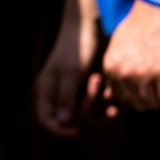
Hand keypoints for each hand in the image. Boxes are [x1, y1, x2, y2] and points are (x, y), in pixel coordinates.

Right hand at [36, 4, 110, 134]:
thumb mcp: (71, 72)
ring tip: (106, 85)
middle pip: (70, 119)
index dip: (60, 130)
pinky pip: (97, 104)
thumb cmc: (77, 47)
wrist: (92, 28)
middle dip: (86, 107)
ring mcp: (75, 91)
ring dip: (98, 104)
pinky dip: (105, 101)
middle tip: (96, 82)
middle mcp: (60, 94)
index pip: (47, 120)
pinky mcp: (90, 88)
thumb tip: (63, 122)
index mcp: (47, 90)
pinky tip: (113, 94)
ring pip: (86, 113)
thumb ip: (66, 97)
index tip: (78, 132)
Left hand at [101, 0, 159, 110]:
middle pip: (135, 103)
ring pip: (152, 102)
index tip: (146, 93)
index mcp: (111, 66)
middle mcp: (123, 73)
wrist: (159, 6)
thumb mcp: (118, 45)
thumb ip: (115, 67)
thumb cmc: (141, 21)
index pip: (119, 96)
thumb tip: (110, 93)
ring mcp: (143, 74)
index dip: (134, 97)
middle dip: (148, 102)